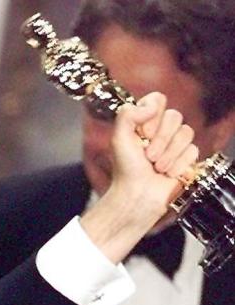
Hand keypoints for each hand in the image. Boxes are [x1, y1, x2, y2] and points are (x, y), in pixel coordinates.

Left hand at [80, 92, 199, 261]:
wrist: (137, 197)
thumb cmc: (125, 171)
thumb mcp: (118, 139)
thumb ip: (127, 114)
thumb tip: (151, 105)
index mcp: (143, 122)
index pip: (158, 99)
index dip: (154, 114)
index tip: (144, 133)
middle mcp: (160, 130)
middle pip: (175, 116)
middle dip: (161, 139)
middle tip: (148, 156)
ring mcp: (175, 144)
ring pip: (186, 132)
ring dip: (169, 154)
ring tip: (156, 168)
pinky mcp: (187, 158)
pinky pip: (193, 150)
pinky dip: (179, 164)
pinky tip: (167, 174)